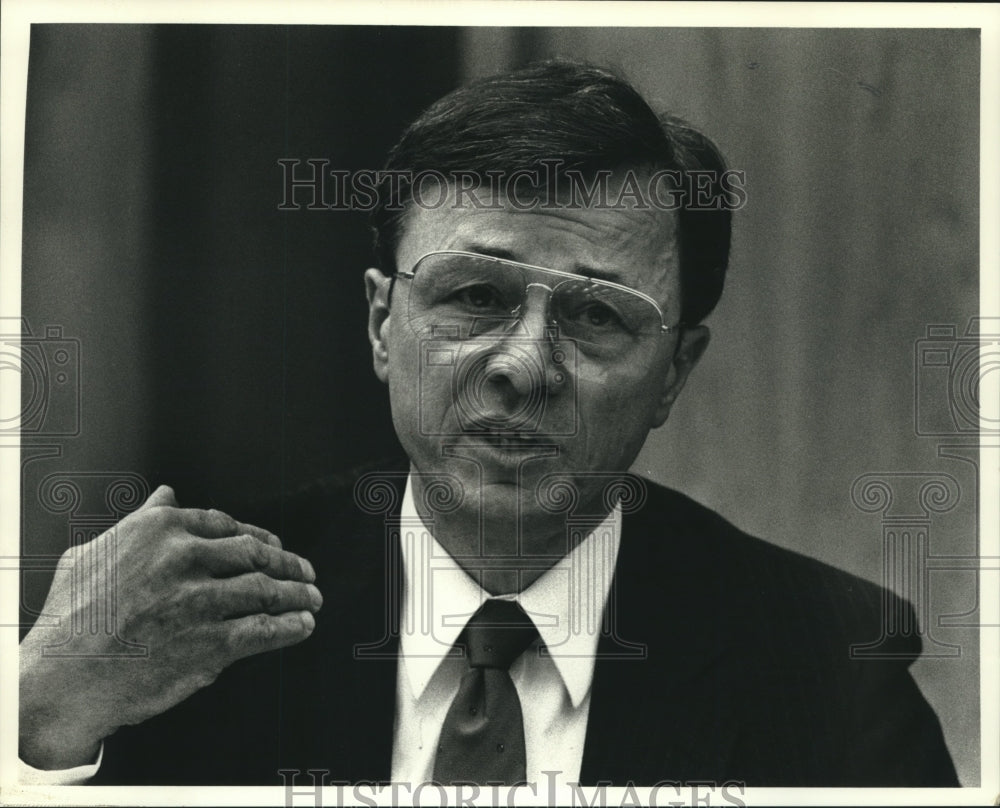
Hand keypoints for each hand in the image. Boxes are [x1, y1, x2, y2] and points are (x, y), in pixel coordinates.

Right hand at [19, 485, 321, 769]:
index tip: (273, 547)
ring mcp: (201, 600)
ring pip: (266, 591)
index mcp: (160, 530)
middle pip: (253, 554)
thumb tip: (167, 494)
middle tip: (305, 572)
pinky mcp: (212, 643)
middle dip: (286, 563)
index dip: (256, 536)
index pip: (225, 526)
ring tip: (312, 599)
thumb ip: (138, 522)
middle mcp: (185, 558)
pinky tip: (302, 626)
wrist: (60, 679)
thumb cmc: (69, 619)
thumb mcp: (93, 553)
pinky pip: (264, 630)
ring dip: (297, 595)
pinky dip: (290, 628)